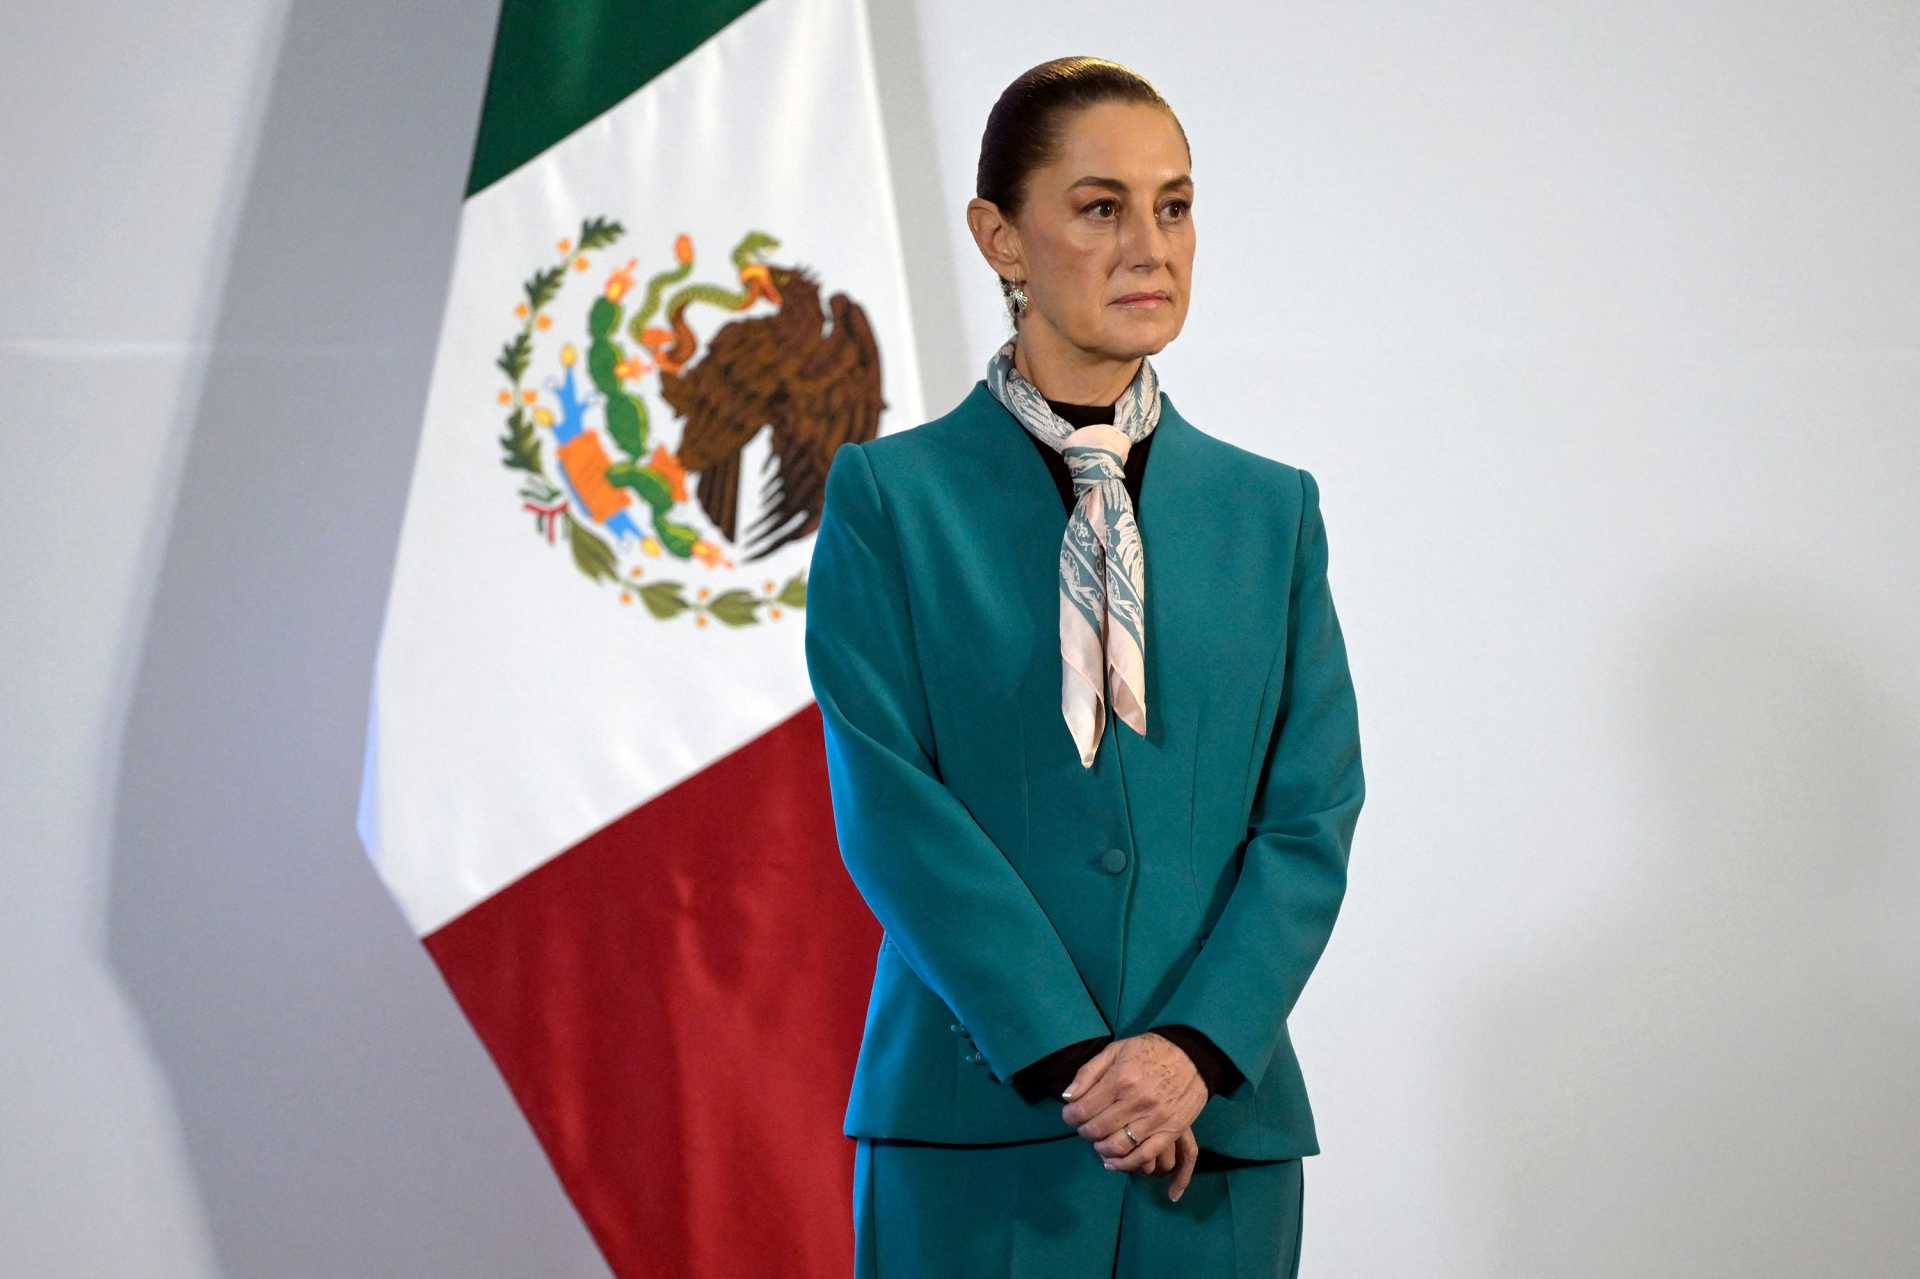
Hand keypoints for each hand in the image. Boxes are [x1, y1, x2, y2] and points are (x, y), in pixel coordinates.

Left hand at [1059, 1032, 1208, 1197]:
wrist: (1193, 1055)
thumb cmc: (1150, 1051)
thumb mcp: (1116, 1050)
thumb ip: (1088, 1072)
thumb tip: (1067, 1097)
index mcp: (1120, 1079)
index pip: (1084, 1109)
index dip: (1070, 1116)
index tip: (1070, 1115)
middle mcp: (1136, 1101)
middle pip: (1097, 1129)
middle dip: (1084, 1131)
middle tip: (1083, 1126)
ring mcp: (1154, 1119)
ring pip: (1117, 1146)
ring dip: (1100, 1148)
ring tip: (1098, 1141)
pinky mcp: (1170, 1131)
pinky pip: (1144, 1156)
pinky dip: (1124, 1164)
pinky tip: (1112, 1162)